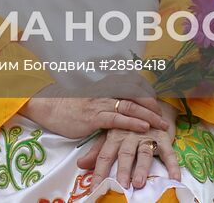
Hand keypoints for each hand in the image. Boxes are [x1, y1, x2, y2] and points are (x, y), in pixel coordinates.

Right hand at [20, 95, 168, 139]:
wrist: (49, 106)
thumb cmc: (69, 105)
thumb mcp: (91, 98)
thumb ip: (106, 100)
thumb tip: (121, 107)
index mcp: (106, 86)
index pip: (133, 85)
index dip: (147, 94)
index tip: (157, 104)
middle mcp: (106, 92)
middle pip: (136, 95)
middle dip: (153, 106)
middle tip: (164, 117)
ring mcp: (100, 104)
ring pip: (130, 107)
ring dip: (149, 116)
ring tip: (161, 125)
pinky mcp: (94, 117)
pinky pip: (117, 119)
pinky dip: (132, 123)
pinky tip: (143, 128)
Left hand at [79, 120, 179, 189]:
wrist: (149, 107)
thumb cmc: (127, 126)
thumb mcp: (110, 135)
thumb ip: (97, 150)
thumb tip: (80, 164)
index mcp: (114, 136)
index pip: (105, 155)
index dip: (100, 171)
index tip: (96, 187)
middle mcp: (129, 136)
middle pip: (125, 154)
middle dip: (122, 170)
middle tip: (120, 185)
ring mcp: (147, 136)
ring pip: (144, 153)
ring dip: (142, 168)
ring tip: (139, 182)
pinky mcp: (163, 138)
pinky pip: (168, 152)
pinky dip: (172, 165)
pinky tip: (174, 177)